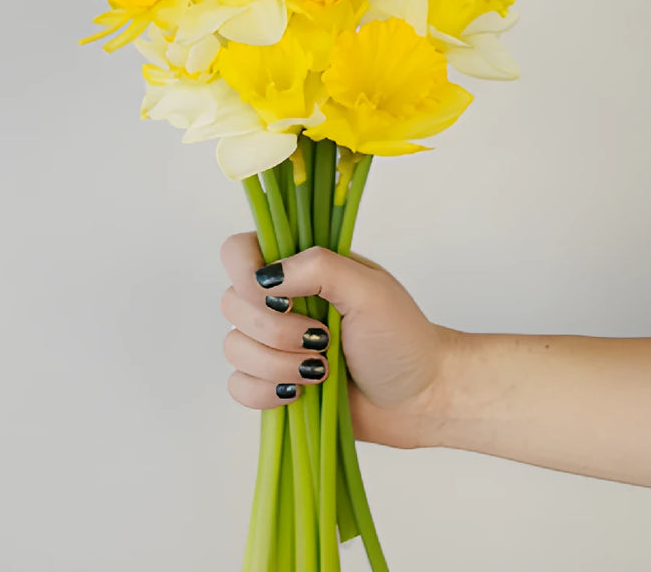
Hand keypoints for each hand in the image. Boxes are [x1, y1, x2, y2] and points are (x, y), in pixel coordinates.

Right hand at [219, 232, 457, 447]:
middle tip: (323, 339)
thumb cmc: (401, 337)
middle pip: (231, 303)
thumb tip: (266, 277)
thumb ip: (319, 268)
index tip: (281, 298)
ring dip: (277, 364)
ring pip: (233, 347)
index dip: (245, 273)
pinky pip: (238, 385)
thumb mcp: (369, 290)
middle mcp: (279, 300)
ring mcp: (273, 343)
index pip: (239, 251)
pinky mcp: (271, 381)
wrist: (419, 397)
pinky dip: (266, 392)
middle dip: (275, 330)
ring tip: (321, 370)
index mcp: (299, 267)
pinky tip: (300, 393)